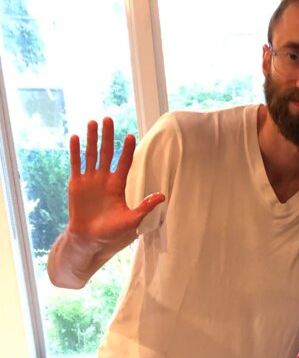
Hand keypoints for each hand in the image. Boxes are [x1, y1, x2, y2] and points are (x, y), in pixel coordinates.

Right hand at [68, 117, 164, 241]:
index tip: (130, 136)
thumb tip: (163, 196)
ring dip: (92, 139)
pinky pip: (76, 164)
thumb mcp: (131, 220)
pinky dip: (75, 151)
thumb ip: (145, 207)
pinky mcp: (76, 183)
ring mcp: (89, 180)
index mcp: (117, 186)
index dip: (127, 150)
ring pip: (91, 154)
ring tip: (93, 123)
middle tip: (108, 119)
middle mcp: (104, 179)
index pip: (124, 163)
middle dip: (108, 137)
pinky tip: (76, 137)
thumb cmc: (111, 232)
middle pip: (106, 153)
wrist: (89, 238)